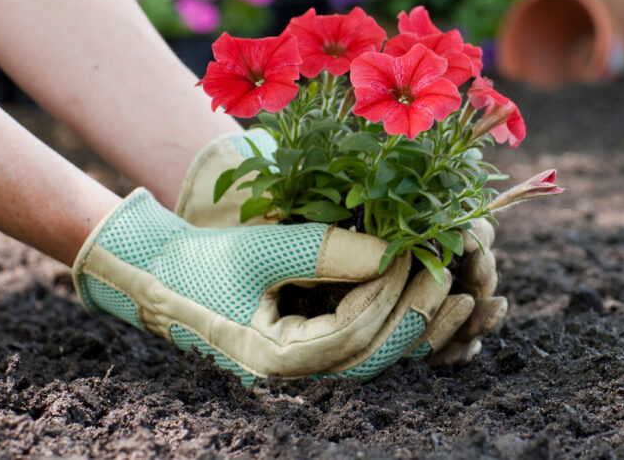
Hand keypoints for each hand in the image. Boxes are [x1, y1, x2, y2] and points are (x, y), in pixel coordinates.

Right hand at [73, 188, 452, 383]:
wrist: (163, 277)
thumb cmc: (203, 262)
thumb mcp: (259, 249)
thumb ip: (323, 249)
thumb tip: (393, 252)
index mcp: (278, 359)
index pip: (354, 332)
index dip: (391, 292)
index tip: (417, 252)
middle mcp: (299, 375)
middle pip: (377, 354)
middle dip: (419, 313)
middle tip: (450, 270)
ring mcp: (309, 366)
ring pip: (380, 354)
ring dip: (421, 324)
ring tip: (460, 290)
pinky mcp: (316, 348)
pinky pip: (370, 343)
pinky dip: (401, 323)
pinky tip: (432, 298)